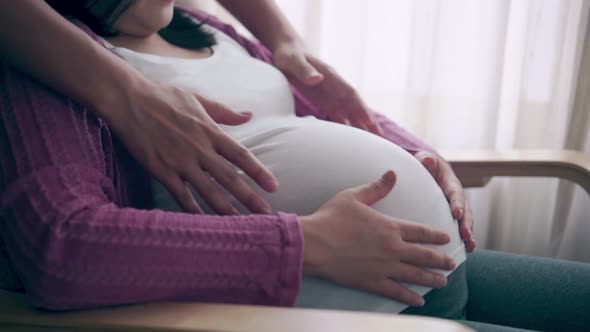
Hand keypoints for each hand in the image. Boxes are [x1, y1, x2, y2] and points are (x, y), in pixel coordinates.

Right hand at [104, 79, 277, 214]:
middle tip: (267, 214)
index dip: (259, 172)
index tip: (274, 187)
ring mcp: (180, 161)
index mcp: (210, 131)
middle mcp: (199, 149)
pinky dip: (193, 210)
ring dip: (226, 210)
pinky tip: (204, 224)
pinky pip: (181, 196)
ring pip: (208, 191)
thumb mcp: (199, 99)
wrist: (129, 99)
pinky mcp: (161, 170)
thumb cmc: (164, 96)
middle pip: (230, 178)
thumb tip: (249, 115)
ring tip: (242, 225)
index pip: (241, 155)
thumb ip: (225, 112)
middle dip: (250, 198)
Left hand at [272, 43, 383, 135]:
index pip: (350, 93)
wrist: (287, 51)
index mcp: (330, 76)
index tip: (370, 122)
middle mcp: (335, 87)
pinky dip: (346, 127)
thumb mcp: (292, 61)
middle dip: (368, 122)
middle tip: (381, 139)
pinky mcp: (324, 101)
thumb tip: (318, 79)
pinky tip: (350, 141)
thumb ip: (304, 70)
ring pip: (349, 113)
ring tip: (372, 144)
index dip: (360, 107)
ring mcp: (331, 94)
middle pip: (355, 106)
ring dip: (360, 127)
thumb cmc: (289, 55)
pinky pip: (338, 116)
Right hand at [300, 170, 455, 306]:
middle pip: (424, 255)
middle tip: (452, 264)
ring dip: (432, 279)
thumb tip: (393, 173)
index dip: (436, 235)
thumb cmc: (330, 218)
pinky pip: (396, 291)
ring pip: (415, 275)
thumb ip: (376, 187)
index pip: (420, 231)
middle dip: (440, 260)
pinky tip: (419, 301)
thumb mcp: (353, 196)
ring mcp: (384, 267)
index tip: (447, 239)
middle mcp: (392, 248)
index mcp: (389, 227)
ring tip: (443, 282)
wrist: (314, 243)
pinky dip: (409, 297)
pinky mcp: (372, 282)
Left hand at [414, 151, 475, 251]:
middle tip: (466, 235)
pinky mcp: (452, 218)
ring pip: (465, 223)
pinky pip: (459, 229)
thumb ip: (426, 160)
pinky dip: (463, 239)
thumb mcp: (425, 160)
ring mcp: (457, 208)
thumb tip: (427, 160)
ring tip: (470, 247)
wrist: (429, 170)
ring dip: (469, 235)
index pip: (455, 194)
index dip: (457, 203)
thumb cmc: (426, 164)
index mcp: (451, 184)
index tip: (456, 213)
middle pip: (465, 212)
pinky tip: (465, 251)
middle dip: (467, 224)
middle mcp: (457, 198)